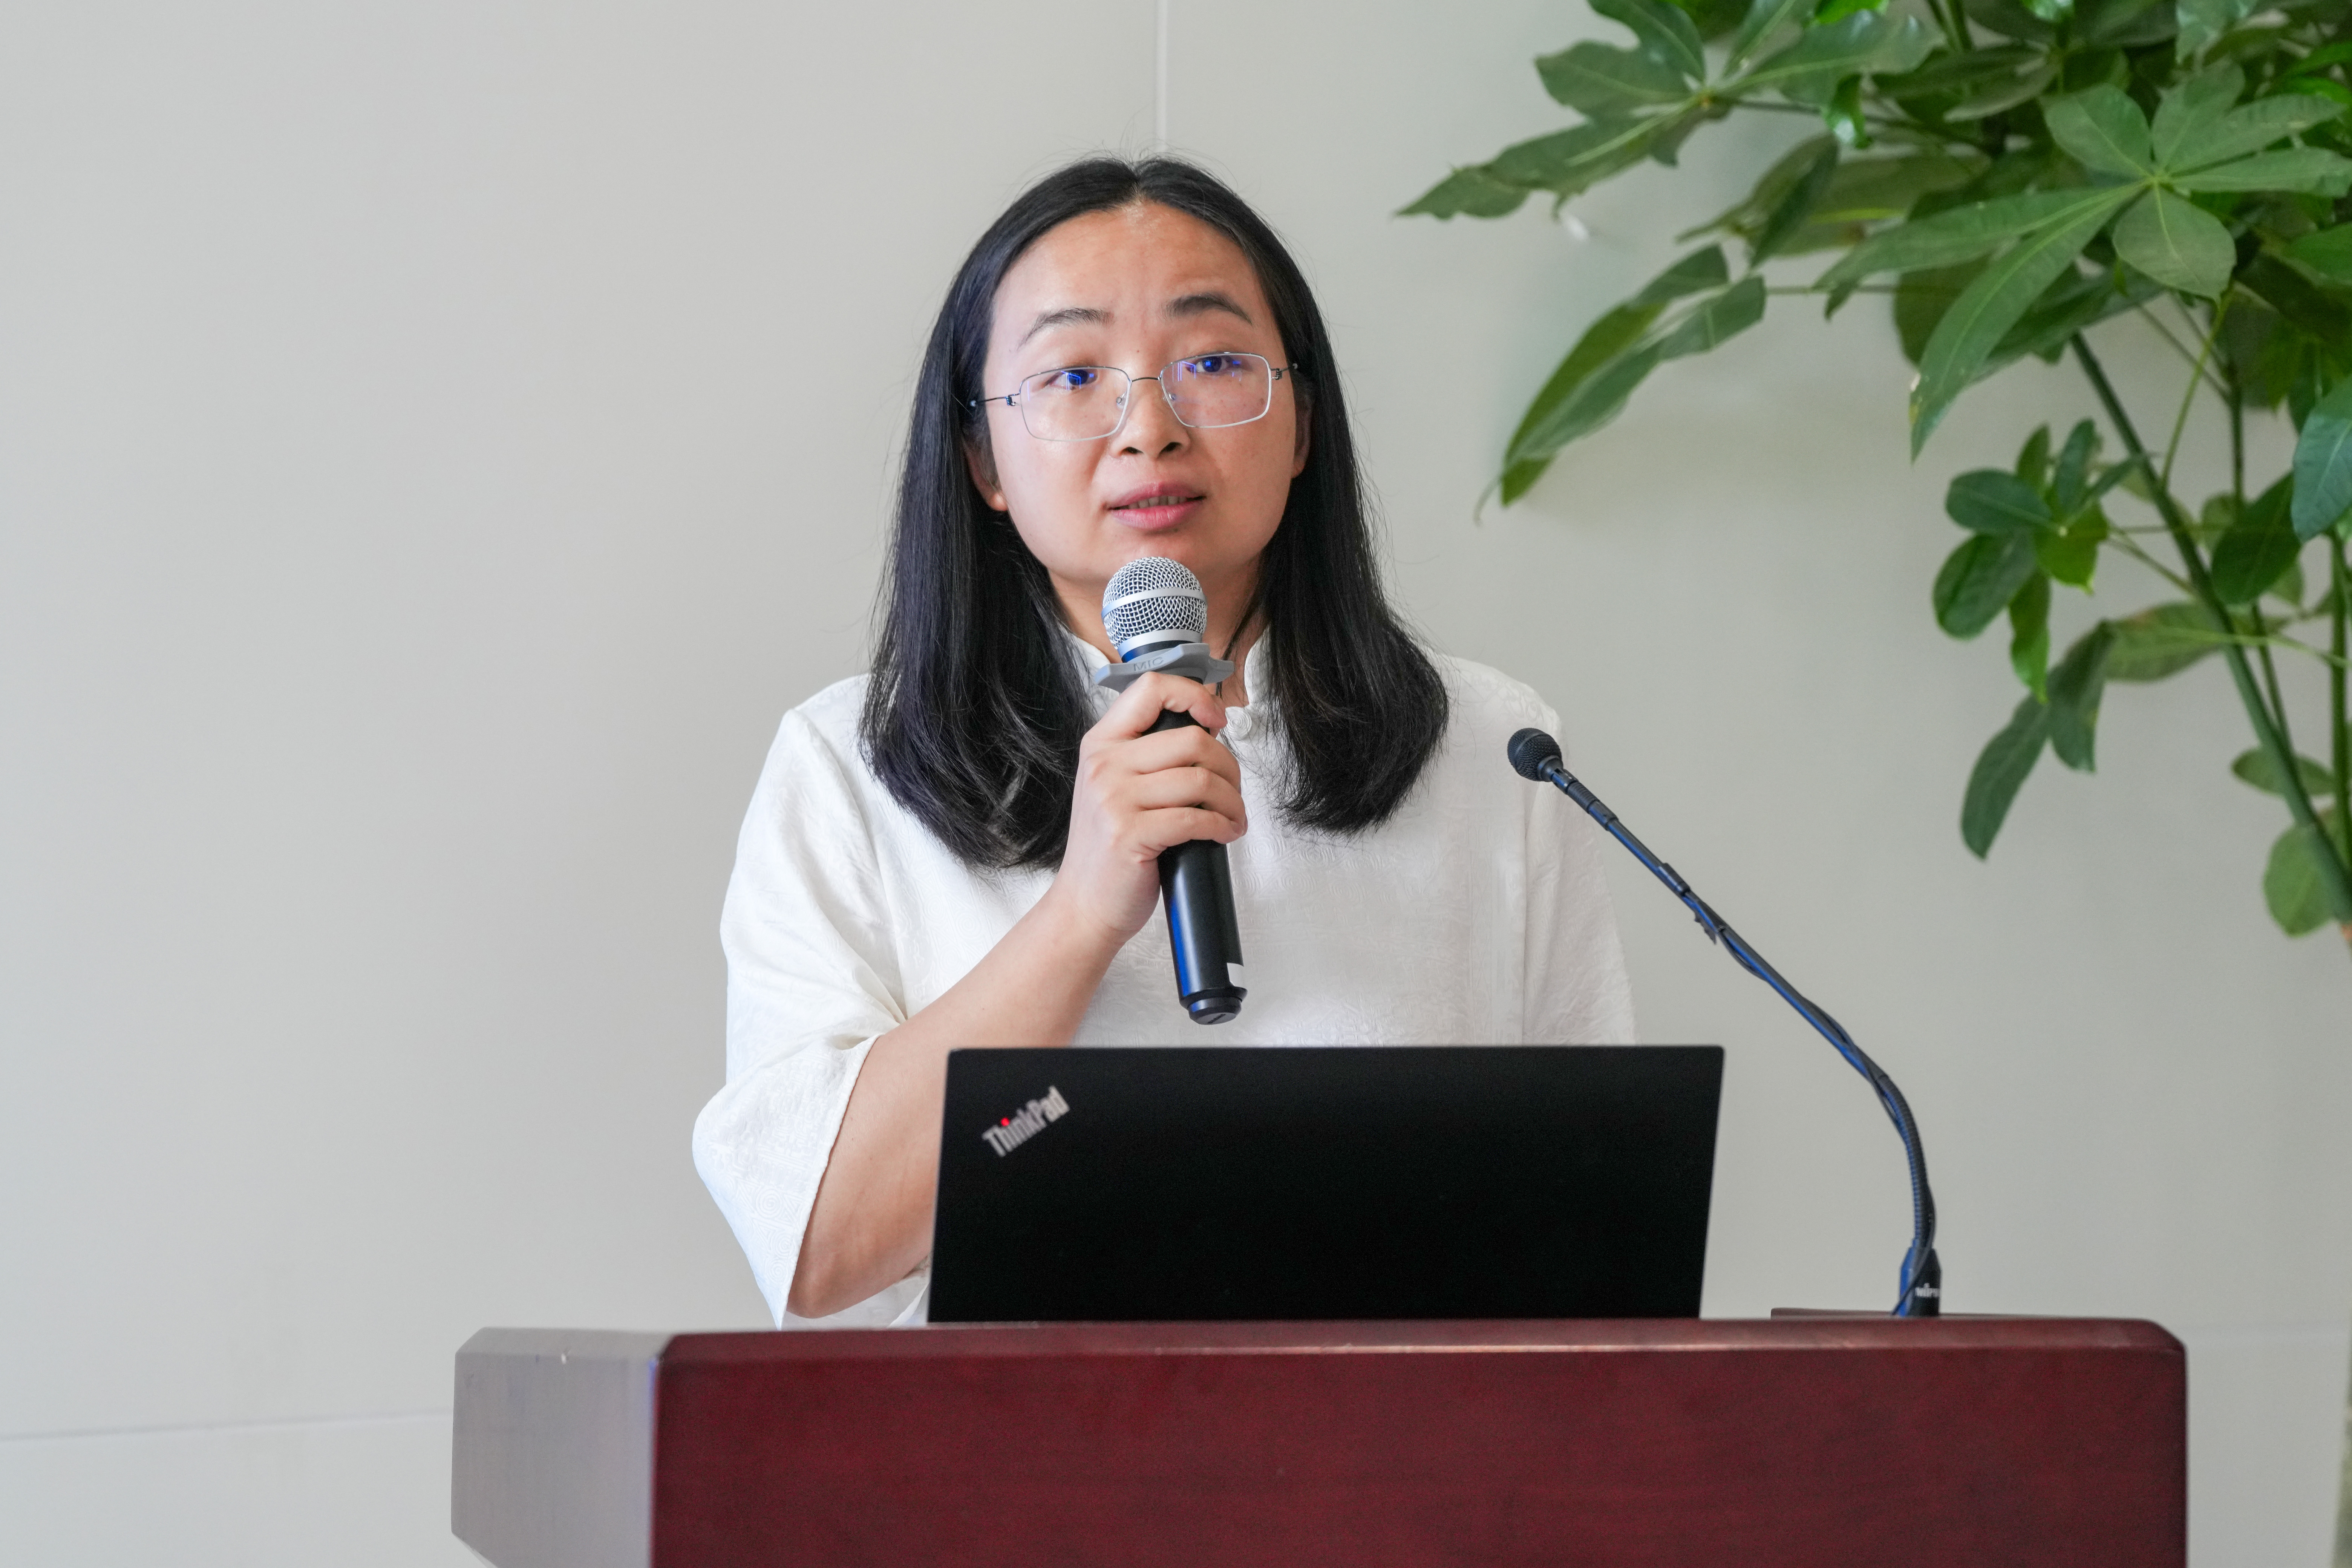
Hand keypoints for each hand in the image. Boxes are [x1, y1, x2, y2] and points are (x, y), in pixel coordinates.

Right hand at [1048, 672, 1247, 945]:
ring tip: (1233, 818)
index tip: (1216, 721)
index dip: (1195, 696)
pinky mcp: (1129, 835)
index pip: (1152, 688)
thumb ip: (1147, 756)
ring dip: (1232, 802)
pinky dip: (1223, 827)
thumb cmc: (1108, 850)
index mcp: (1101, 743)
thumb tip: (1206, 733)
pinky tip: (1224, 834)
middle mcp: (1104, 765)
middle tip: (1232, 792)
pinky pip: (1196, 819)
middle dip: (1229, 767)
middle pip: (1192, 739)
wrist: (1083, 905)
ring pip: (1201, 780)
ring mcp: (1114, 800)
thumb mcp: (1114, 787)